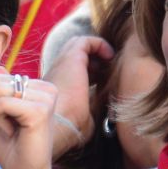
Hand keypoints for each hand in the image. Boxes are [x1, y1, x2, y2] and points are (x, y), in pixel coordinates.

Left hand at [0, 67, 62, 168]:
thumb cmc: (13, 149)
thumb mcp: (0, 115)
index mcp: (40, 89)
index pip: (1, 78)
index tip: (9, 122)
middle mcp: (47, 90)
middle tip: (11, 128)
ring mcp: (46, 99)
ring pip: (0, 91)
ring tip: (14, 131)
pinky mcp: (40, 111)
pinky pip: (2, 103)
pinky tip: (5, 132)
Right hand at [42, 35, 113, 158]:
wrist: (60, 124)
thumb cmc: (69, 127)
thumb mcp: (84, 120)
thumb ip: (93, 113)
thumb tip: (106, 113)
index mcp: (59, 88)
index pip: (75, 73)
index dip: (92, 74)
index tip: (105, 83)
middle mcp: (58, 73)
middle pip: (76, 56)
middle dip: (93, 59)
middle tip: (107, 71)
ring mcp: (62, 63)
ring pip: (78, 45)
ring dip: (95, 50)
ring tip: (109, 61)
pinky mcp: (71, 57)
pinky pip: (86, 41)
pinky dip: (99, 44)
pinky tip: (110, 56)